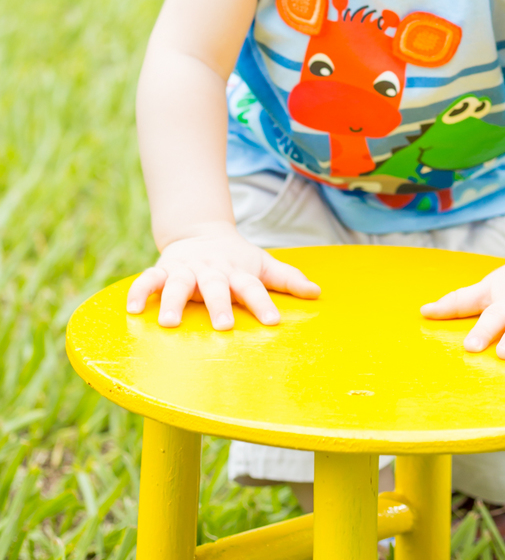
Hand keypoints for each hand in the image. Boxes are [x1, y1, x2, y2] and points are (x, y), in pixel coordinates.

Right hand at [126, 222, 320, 330]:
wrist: (200, 232)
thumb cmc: (237, 258)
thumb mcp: (262, 265)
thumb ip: (288, 279)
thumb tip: (317, 292)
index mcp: (237, 271)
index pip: (253, 287)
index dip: (263, 303)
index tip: (273, 321)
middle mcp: (211, 271)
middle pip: (215, 287)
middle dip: (219, 305)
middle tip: (223, 327)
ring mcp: (185, 270)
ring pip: (177, 284)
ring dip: (172, 302)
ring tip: (169, 323)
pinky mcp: (163, 270)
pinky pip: (147, 280)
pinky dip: (138, 291)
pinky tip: (132, 310)